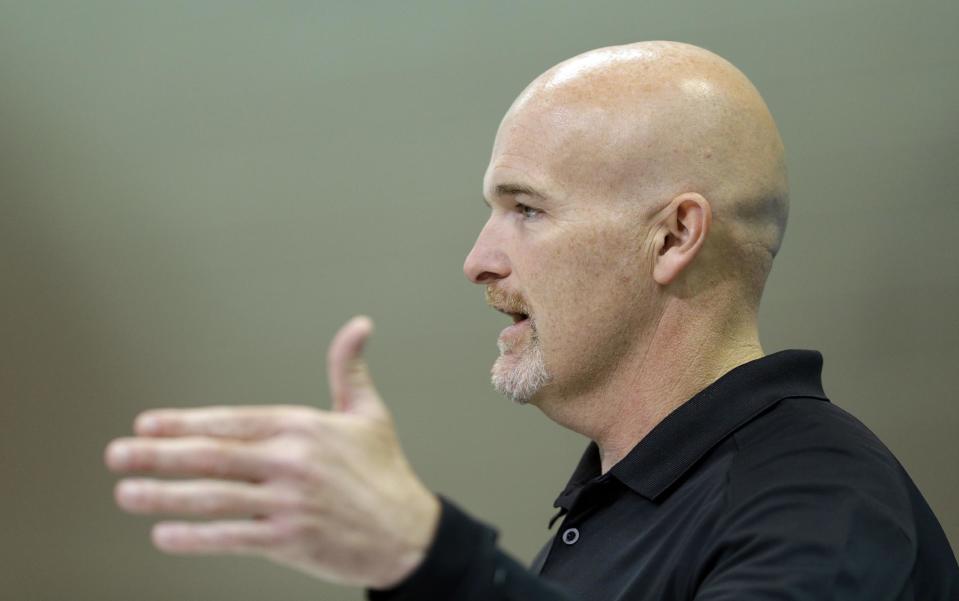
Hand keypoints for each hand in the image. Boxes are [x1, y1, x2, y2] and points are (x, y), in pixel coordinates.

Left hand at [104, 316, 440, 588]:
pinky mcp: (289, 540)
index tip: (148, 423)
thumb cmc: (386, 474)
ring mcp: (288, 503)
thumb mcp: (369, 414)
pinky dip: (194, 537)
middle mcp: (291, 462)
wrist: (410, 535)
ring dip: (163, 496)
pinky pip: (231, 537)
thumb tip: (359, 326)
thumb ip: (350, 369)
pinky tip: (165, 535)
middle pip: (212, 456)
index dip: (184, 422)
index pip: (232, 421)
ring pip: (213, 496)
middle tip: (118, 454)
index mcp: (304, 427)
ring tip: (127, 493)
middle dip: (157, 455)